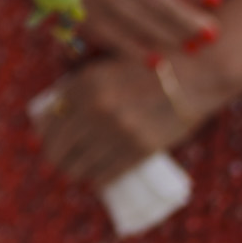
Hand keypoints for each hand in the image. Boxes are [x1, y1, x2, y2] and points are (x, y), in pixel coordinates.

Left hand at [34, 53, 217, 188]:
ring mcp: (118, 131)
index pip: (48, 121)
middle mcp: (95, 109)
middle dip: (57, 156)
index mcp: (83, 84)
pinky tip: (98, 176)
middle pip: (58, 148)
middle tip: (61, 158)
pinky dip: (99, 178)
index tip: (48, 138)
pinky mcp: (141, 149)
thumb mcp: (105, 66)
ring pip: (80, 166)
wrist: (196, 72)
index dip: (45, 133)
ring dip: (76, 170)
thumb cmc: (149, 64)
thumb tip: (55, 112)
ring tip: (79, 168)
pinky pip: (107, 174)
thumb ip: (80, 87)